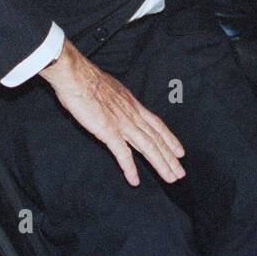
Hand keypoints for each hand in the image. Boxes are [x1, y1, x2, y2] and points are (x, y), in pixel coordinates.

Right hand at [39, 40, 185, 186]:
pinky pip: (122, 153)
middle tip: (180, 173)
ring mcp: (121, 123)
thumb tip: (119, 102)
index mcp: (132, 104)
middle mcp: (132, 114)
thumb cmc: (87, 78)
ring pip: (147, 147)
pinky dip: (130, 168)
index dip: (169, 139)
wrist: (76, 74)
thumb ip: (117, 99)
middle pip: (156, 139)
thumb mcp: (111, 88)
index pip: (156, 124)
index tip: (180, 151)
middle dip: (169, 157)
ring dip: (160, 164)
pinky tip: (135, 180)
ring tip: (170, 178)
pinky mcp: (107, 131)